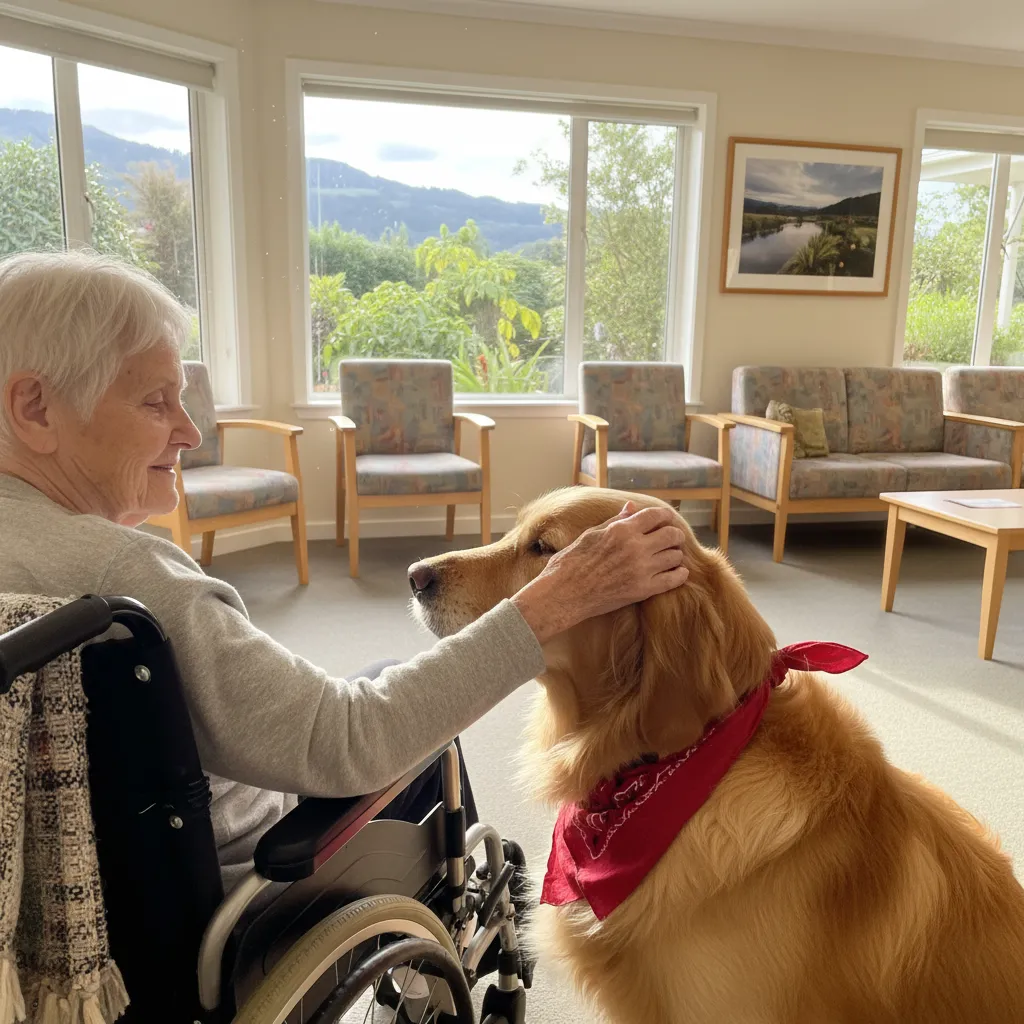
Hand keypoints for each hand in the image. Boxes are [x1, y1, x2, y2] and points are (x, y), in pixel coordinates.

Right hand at [512, 501, 688, 644]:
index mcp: (621, 529)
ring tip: (670, 556)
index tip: (667, 518)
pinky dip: (679, 574)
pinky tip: (677, 572)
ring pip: (675, 557)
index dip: (665, 515)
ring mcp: (641, 569)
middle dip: (675, 535)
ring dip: (675, 555)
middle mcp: (635, 547)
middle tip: (672, 538)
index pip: (655, 515)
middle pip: (671, 535)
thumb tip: (631, 507)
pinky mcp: (643, 590)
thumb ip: (616, 520)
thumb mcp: (591, 534)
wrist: (563, 593)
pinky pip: (673, 580)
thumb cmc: (571, 562)